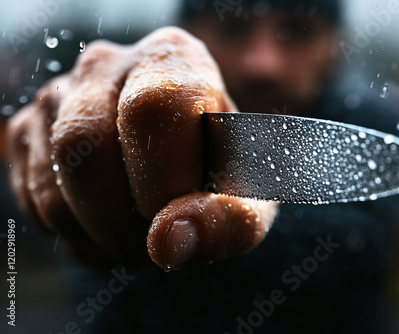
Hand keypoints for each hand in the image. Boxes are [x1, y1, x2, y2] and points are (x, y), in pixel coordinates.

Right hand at [7, 27, 277, 269]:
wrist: (187, 164)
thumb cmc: (222, 176)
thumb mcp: (249, 199)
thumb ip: (227, 220)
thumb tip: (168, 242)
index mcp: (173, 58)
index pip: (152, 110)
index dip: (165, 180)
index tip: (181, 218)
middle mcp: (107, 65)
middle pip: (87, 146)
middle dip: (122, 221)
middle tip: (156, 246)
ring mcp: (59, 96)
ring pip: (54, 184)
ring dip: (99, 236)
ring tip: (140, 238)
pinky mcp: (29, 132)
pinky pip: (34, 201)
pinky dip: (75, 235)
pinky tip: (111, 228)